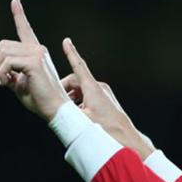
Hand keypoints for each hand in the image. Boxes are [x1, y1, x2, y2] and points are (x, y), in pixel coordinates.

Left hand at [0, 0, 68, 121]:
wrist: (55, 110)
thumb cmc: (40, 100)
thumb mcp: (16, 84)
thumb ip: (1, 73)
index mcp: (36, 53)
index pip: (25, 30)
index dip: (19, 15)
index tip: (15, 1)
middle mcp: (38, 49)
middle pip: (3, 45)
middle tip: (2, 80)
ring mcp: (37, 54)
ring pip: (3, 52)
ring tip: (5, 83)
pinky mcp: (34, 62)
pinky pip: (6, 62)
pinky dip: (1, 74)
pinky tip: (6, 84)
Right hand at [59, 38, 156, 159]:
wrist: (128, 140)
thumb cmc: (107, 132)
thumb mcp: (82, 121)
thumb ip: (67, 111)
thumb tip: (53, 107)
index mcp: (93, 89)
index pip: (79, 66)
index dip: (71, 53)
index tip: (66, 41)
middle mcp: (100, 89)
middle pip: (76, 81)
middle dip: (65, 90)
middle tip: (58, 103)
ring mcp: (105, 95)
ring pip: (82, 91)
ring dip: (73, 99)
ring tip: (71, 114)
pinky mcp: (108, 102)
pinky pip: (89, 98)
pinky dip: (81, 103)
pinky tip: (81, 118)